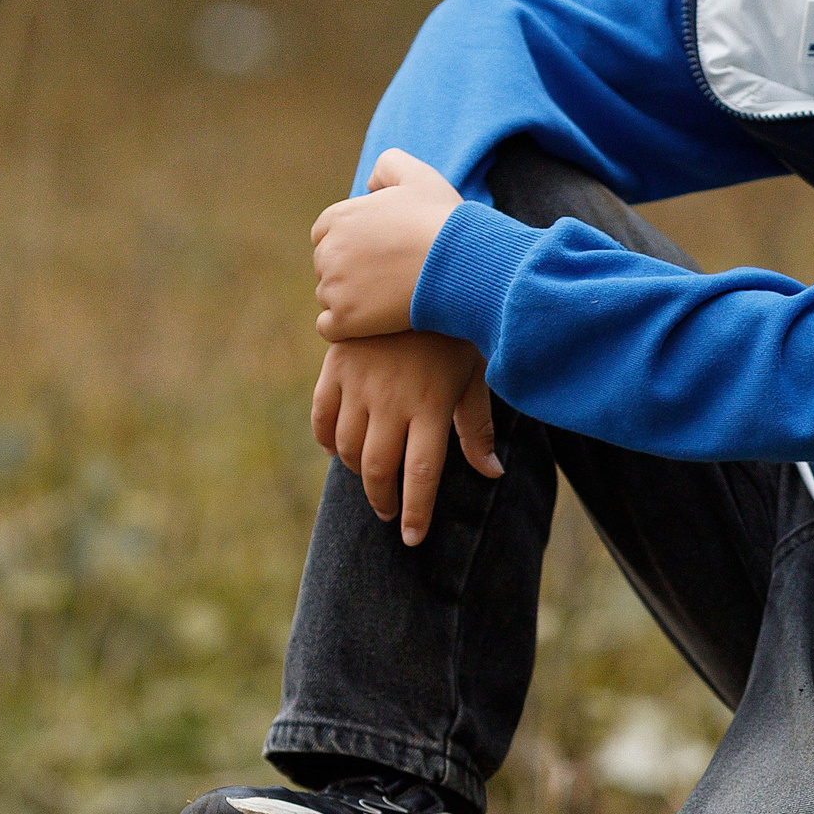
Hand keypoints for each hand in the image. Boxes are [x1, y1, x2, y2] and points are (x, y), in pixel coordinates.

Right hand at [310, 332, 502, 546]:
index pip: (420, 474)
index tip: (413, 539)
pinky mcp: (337, 366)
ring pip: (347, 448)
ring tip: (372, 478)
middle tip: (389, 513)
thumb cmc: (456, 332)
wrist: (419, 275)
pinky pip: (321, 416)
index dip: (416, 512)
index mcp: (430, 406)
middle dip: (383, 501)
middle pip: (378, 468)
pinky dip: (326, 440)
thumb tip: (492, 473)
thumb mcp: (474, 376)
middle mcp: (391, 400)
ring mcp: (359, 383)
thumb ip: (477, 427)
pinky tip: (339, 449)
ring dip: (357, 472)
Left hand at [313, 149, 461, 340]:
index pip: (326, 235)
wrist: (462, 264)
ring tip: (386, 302)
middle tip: (386, 280)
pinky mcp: (345, 319)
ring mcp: (335, 286)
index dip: (352, 245)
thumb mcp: (419, 176)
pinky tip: (371, 325)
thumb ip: (388, 166)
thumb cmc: (443, 221)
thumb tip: (368, 186)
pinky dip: (345, 328)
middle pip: (326, 267)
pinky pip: (329, 328)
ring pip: (328, 298)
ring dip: (350, 302)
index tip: (379, 255)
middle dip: (349, 273)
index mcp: (339, 217)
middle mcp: (329, 250)